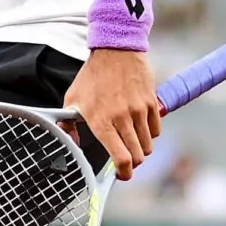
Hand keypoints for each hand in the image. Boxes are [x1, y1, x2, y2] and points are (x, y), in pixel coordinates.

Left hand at [66, 49, 161, 179]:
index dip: (124, 172)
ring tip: (131, 144)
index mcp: (101, 121)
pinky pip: (156, 130)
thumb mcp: (72, 100)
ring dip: (141, 149)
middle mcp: (122, 118)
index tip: (122, 175)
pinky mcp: (152, 103)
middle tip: (126, 161)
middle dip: (133, 163)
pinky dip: (150, 135)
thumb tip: (72, 144)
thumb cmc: (91, 77)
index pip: (120, 157)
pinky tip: (140, 130)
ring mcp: (139, 111)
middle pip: (137, 155)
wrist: (116, 51)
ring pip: (147, 145)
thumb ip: (69, 125)